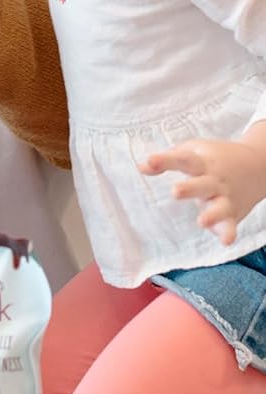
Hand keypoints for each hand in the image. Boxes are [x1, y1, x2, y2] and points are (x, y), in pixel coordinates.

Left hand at [140, 131, 265, 245]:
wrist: (257, 165)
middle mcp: (215, 180)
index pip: (183, 160)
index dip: (165, 160)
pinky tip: (225, 241)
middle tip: (175, 191)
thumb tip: (140, 168)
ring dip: (212, 214)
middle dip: (190, 188)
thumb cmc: (214, 159)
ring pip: (220, 206)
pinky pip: (231, 224)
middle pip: (203, 184)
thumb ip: (166, 160)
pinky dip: (229, 232)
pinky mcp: (233, 214)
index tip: (149, 161)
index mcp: (202, 163)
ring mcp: (225, 197)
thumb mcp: (193, 152)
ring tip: (201, 221)